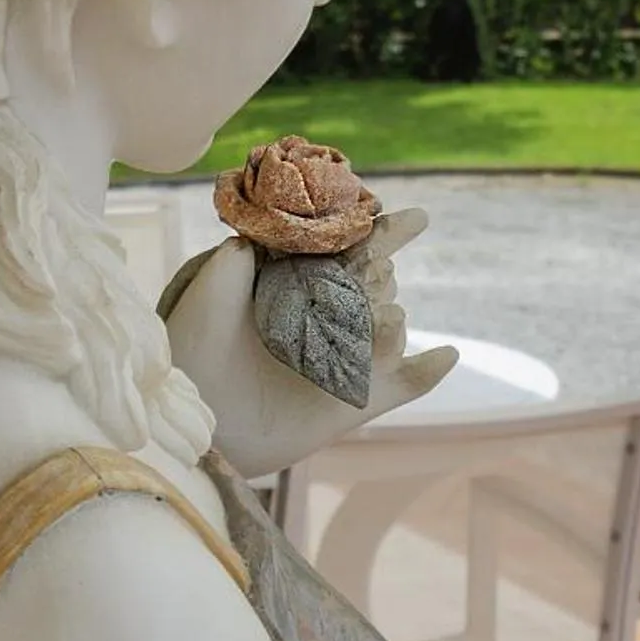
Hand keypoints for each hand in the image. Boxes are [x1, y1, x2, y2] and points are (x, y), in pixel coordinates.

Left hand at [162, 220, 455, 478]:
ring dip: (390, 323)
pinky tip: (447, 354)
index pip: (352, 252)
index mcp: (297, 288)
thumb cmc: (192, 352)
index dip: (386, 232)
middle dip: (380, 279)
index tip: (417, 219)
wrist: (195, 421)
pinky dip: (427, 372)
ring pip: (392, 329)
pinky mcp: (353, 404)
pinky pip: (403, 385)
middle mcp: (326, 322)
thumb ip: (238, 257)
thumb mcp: (208, 293)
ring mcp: (343, 363)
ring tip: (375, 326)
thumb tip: (269, 231)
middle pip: (379, 286)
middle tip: (359, 286)